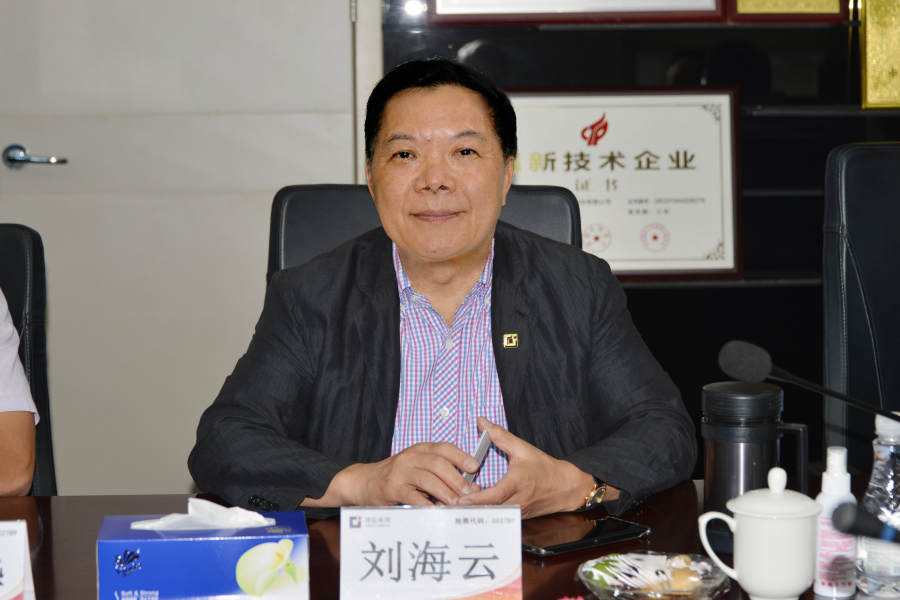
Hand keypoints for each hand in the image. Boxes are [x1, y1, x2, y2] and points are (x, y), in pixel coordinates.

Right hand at [302, 442, 479, 507]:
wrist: (364, 481)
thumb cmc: (397, 475)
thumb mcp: (417, 466)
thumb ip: (440, 473)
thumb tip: (470, 487)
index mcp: (420, 450)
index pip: (444, 447)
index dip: (461, 456)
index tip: (474, 467)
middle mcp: (410, 457)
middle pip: (438, 464)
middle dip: (457, 479)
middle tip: (469, 494)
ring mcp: (400, 472)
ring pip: (427, 479)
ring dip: (445, 493)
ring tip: (457, 505)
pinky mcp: (391, 488)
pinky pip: (413, 497)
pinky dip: (427, 505)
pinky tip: (437, 511)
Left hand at [459, 417, 617, 518]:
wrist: (565, 488)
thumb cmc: (545, 469)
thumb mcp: (523, 449)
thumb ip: (500, 436)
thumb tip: (482, 422)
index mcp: (518, 483)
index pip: (496, 494)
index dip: (478, 498)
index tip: (462, 498)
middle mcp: (517, 501)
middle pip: (489, 509)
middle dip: (468, 508)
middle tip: (447, 503)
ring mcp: (516, 512)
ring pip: (491, 516)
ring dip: (473, 512)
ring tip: (453, 505)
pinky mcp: (515, 518)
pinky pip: (496, 517)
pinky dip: (482, 513)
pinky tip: (468, 508)